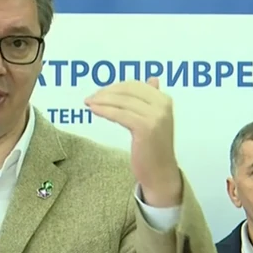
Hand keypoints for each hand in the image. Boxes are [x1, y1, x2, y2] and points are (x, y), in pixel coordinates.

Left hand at [84, 77, 182, 206]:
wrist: (160, 173)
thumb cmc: (154, 148)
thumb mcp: (155, 119)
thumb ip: (152, 100)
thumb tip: (153, 79)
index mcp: (164, 100)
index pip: (135, 85)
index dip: (114, 87)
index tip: (99, 92)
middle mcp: (162, 105)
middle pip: (127, 91)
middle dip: (106, 92)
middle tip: (90, 97)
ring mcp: (155, 116)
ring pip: (122, 102)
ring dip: (102, 100)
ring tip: (88, 103)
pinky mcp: (145, 128)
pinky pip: (119, 114)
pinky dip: (104, 110)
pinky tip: (93, 110)